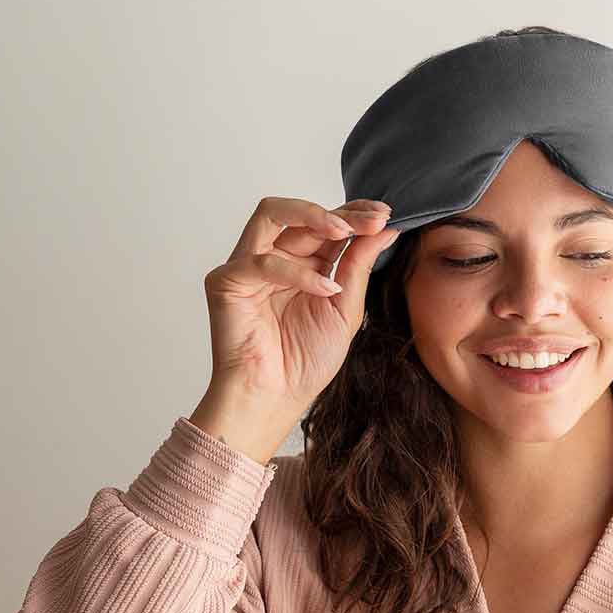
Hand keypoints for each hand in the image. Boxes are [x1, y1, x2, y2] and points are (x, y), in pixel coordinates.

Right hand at [202, 196, 398, 411]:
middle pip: (303, 214)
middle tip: (372, 220)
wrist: (276, 398)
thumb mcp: (345, 309)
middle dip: (342, 214)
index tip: (384, 215)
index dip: (354, 215)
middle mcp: (275, 260)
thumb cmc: (305, 362)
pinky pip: (261, 261)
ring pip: (271, 214)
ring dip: (311, 216)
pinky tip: (324, 289)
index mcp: (303, 265)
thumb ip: (359, 266)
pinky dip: (296, 272)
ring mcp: (248, 267)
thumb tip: (385, 230)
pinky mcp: (226, 281)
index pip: (325, 225)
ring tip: (344, 232)